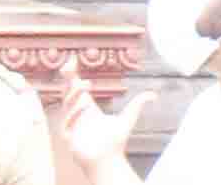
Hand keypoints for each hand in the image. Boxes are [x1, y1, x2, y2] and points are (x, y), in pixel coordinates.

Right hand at [58, 57, 154, 177]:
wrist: (110, 160)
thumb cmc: (116, 142)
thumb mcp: (128, 117)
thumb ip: (138, 104)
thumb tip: (154, 95)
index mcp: (88, 109)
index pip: (77, 89)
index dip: (73, 76)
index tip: (70, 61)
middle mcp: (78, 115)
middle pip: (67, 94)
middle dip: (67, 81)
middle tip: (69, 67)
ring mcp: (72, 126)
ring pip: (66, 106)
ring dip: (73, 94)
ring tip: (86, 84)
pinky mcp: (69, 138)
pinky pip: (66, 124)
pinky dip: (74, 114)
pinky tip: (85, 105)